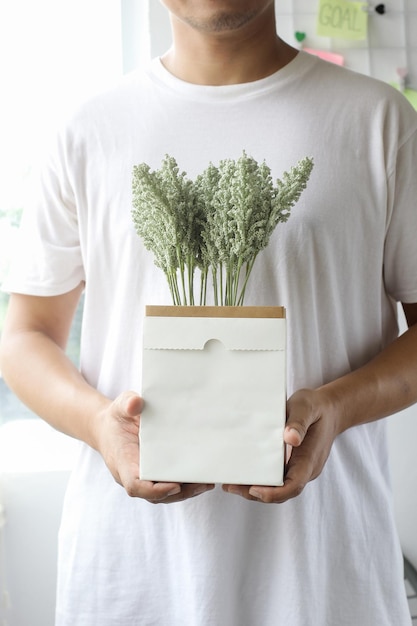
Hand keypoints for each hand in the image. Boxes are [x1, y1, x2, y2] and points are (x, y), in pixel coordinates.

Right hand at [95, 391, 214, 502]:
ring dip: (186, 492)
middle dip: (179, 492)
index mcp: (123, 462)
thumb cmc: (116, 418)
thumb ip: (127, 404)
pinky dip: (184, 485)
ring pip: (164, 494)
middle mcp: (133, 475)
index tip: (174, 485)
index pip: (135, 485)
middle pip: (155, 495)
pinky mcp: (153, 475)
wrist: (109, 428)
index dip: (154, 490)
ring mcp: (143, 478)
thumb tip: (137, 403)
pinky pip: (168, 486)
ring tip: (207, 484)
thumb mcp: (120, 406)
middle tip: (202, 484)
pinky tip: (202, 478)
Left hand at [222, 387, 340, 502]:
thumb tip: (290, 438)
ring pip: (277, 486)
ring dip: (254, 487)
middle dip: (255, 493)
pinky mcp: (292, 464)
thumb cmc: (316, 407)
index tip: (254, 489)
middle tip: (229, 486)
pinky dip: (260, 477)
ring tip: (229, 482)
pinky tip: (242, 471)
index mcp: (309, 460)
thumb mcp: (306, 408)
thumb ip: (299, 423)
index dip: (273, 493)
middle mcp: (304, 470)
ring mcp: (298, 468)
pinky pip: (276, 476)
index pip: (293, 486)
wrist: (330, 409)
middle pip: (280, 491)